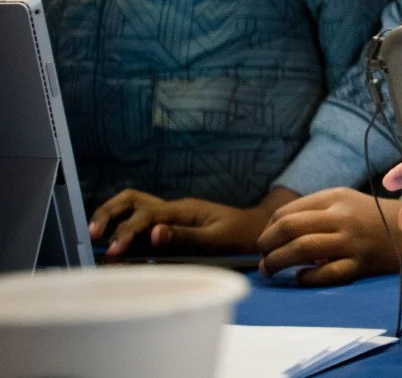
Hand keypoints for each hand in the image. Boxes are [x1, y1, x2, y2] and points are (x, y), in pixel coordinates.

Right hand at [89, 187, 296, 256]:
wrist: (258, 231)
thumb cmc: (240, 237)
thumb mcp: (216, 240)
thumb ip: (184, 237)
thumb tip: (152, 234)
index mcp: (183, 210)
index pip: (145, 216)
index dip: (126, 233)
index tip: (113, 253)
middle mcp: (174, 208)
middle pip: (132, 199)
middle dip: (108, 212)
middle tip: (92, 234)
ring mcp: (172, 215)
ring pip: (134, 207)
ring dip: (113, 217)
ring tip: (95, 236)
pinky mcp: (172, 225)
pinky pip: (143, 221)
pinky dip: (125, 228)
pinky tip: (116, 244)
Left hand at [257, 189, 401, 285]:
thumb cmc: (372, 215)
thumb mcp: (345, 199)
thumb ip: (315, 209)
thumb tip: (278, 228)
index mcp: (335, 198)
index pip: (287, 213)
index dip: (268, 230)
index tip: (265, 241)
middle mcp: (341, 217)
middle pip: (289, 229)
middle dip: (266, 246)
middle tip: (261, 258)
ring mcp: (351, 241)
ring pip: (302, 249)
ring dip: (277, 262)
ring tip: (270, 270)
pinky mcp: (360, 264)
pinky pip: (325, 273)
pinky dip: (306, 277)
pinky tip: (300, 277)